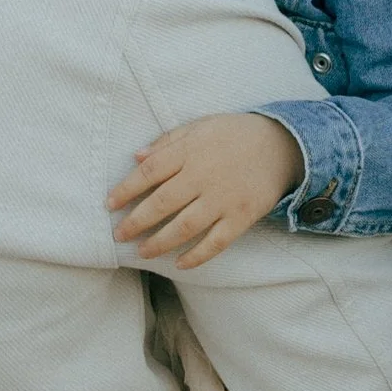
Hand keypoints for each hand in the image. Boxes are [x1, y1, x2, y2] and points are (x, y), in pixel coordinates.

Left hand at [111, 114, 304, 267]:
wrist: (281, 144)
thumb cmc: (233, 135)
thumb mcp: (200, 126)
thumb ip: (167, 141)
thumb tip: (136, 156)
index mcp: (190, 151)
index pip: (149, 172)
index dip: (126, 190)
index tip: (110, 205)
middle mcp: (204, 176)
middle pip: (162, 203)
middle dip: (136, 222)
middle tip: (119, 235)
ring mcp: (223, 198)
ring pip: (185, 226)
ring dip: (160, 242)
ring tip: (142, 252)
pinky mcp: (242, 216)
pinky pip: (217, 241)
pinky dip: (198, 255)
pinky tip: (180, 263)